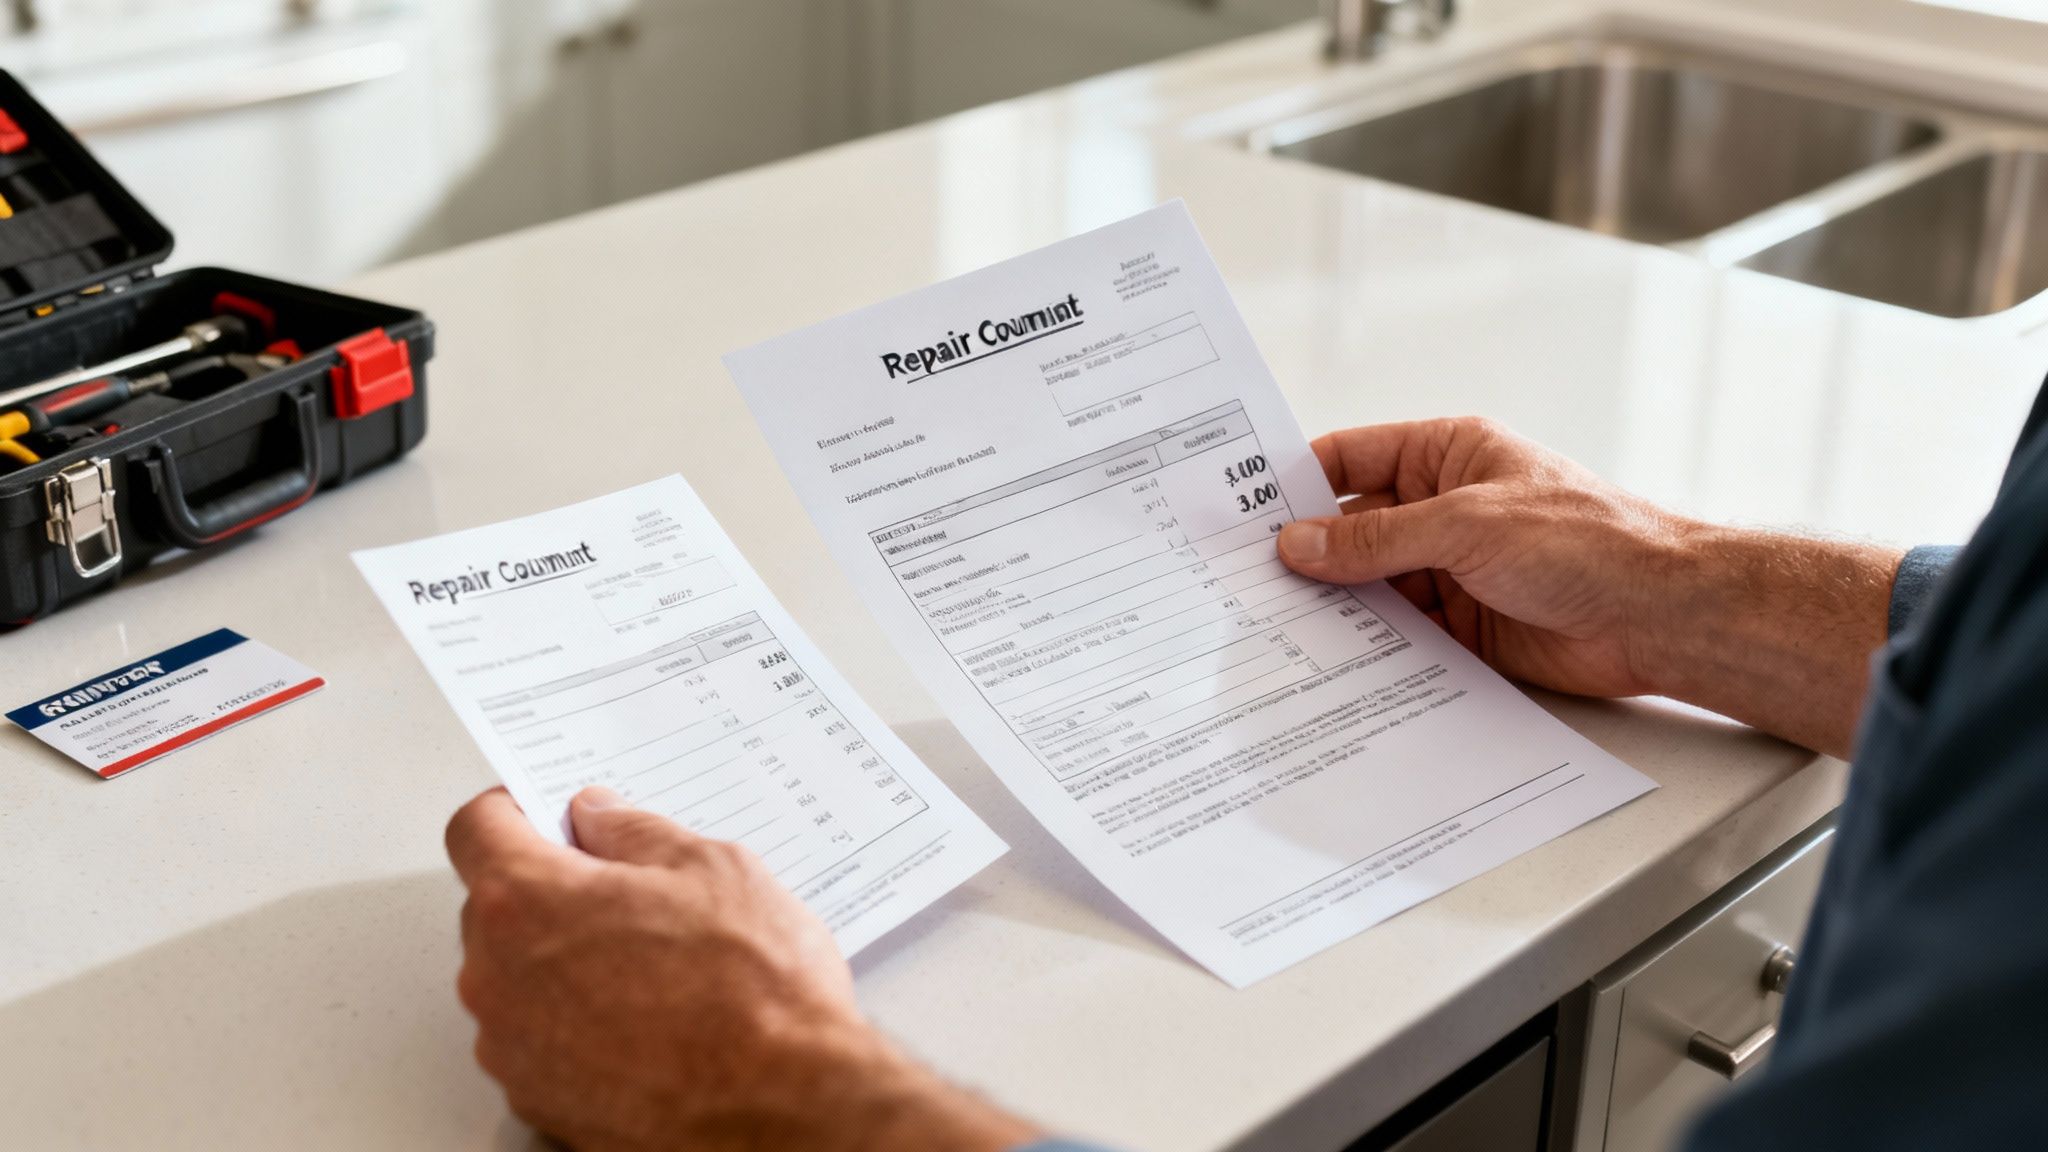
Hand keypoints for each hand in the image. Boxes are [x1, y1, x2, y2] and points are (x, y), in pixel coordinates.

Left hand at [446, 787, 1038, 1151]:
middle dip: (550, 890)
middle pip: (494, 906)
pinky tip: (646, 1020)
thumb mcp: (712, 868)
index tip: (546, 815)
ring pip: (517, 977)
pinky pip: (538, 1040)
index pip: (476, 830)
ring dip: (562, 961)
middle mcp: (498, 977)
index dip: (513, 810)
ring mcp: (513, 1048)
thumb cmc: (754, 993)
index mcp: (529, 901)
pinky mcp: (538, 1100)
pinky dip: (576, 1023)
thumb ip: (634, 832)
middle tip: (628, 893)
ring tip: (653, 968)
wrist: (784, 1107)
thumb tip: (599, 819)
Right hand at [1277, 418, 1681, 697]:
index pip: (1352, 458)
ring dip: (1333, 606)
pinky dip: (1367, 648)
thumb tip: (1301, 542)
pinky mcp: (1463, 628)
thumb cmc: (1589, 539)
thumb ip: (1377, 538)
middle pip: (1353, 528)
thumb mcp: (1467, 525)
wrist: (1659, 616)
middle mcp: (1445, 509)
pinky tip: (1329, 662)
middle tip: (1245, 579)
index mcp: (1449, 455)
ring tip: (1274, 626)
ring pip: (1370, 586)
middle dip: (1307, 553)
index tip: (1243, 510)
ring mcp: (1452, 570)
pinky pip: (1398, 636)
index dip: (1298, 481)